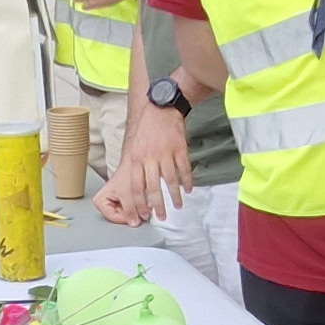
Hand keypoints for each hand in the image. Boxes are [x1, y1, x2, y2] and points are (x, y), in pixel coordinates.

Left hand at [93, 113, 188, 227]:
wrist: (161, 107)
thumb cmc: (147, 129)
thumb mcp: (135, 147)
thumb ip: (137, 168)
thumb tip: (138, 190)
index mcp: (136, 158)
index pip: (135, 187)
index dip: (138, 203)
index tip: (142, 215)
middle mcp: (150, 157)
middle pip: (153, 187)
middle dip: (157, 205)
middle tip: (161, 217)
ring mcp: (166, 153)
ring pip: (170, 180)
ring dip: (174, 196)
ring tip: (177, 206)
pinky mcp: (180, 148)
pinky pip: (184, 169)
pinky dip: (188, 181)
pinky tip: (189, 189)